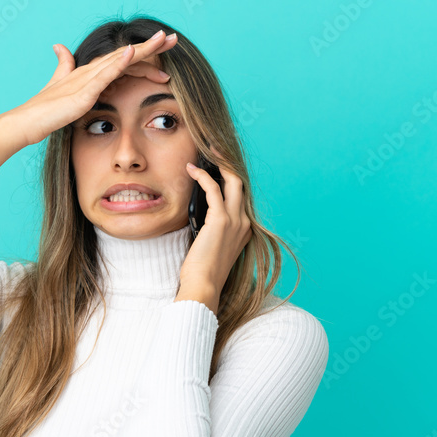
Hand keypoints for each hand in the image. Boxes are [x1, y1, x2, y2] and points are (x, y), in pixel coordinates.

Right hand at [7, 31, 178, 147]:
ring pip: (120, 60)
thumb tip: (60, 47)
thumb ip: (64, 67)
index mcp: (90, 73)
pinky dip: (119, 63)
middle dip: (152, 47)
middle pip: (126, 55)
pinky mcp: (82, 92)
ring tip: (162, 39)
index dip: (144, 55)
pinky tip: (132, 53)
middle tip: (174, 38)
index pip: (122, 60)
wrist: (27, 122)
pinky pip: (104, 75)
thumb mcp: (59, 87)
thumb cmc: (44, 109)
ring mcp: (87, 80)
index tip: (165, 53)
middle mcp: (90, 71)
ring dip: (142, 49)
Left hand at [179, 148, 250, 292]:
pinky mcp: (221, 220)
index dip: (230, 178)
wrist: (204, 287)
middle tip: (216, 149)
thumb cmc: (202, 272)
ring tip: (207, 151)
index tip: (218, 165)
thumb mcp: (211, 246)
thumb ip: (211, 229)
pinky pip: (213, 189)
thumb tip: (198, 213)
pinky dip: (202, 176)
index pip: (241, 196)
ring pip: (232, 181)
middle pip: (241, 183)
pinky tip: (191, 169)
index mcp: (244, 230)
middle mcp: (244, 223)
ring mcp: (236, 221)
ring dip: (220, 162)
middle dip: (229, 163)